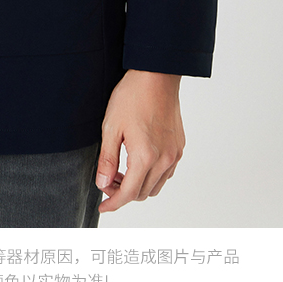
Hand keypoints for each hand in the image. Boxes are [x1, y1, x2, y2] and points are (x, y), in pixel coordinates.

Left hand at [95, 69, 184, 212]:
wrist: (156, 75)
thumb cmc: (132, 96)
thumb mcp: (111, 127)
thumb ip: (107, 160)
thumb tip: (103, 184)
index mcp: (146, 157)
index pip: (129, 194)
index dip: (113, 203)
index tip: (103, 206)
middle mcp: (164, 160)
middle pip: (142, 193)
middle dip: (123, 193)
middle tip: (107, 180)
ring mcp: (174, 154)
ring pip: (156, 186)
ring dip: (138, 185)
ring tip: (121, 171)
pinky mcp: (179, 147)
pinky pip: (166, 173)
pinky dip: (152, 176)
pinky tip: (138, 162)